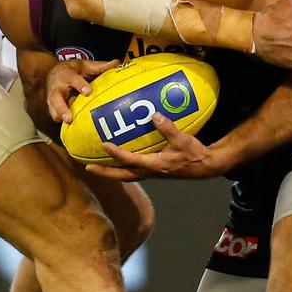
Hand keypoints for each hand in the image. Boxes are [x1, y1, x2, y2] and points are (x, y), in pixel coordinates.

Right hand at [47, 58, 118, 122]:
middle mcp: (57, 87)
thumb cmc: (72, 70)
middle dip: (62, 108)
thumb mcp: (85, 65)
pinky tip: (71, 126)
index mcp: (66, 75)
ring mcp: (53, 98)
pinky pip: (55, 115)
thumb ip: (99, 67)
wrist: (54, 73)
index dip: (79, 85)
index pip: (72, 79)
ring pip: (53, 109)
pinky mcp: (53, 107)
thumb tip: (117, 63)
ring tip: (68, 124)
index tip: (88, 92)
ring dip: (60, 116)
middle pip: (56, 98)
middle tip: (69, 117)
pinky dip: (61, 120)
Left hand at [86, 113, 218, 181]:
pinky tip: (117, 161)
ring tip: (96, 166)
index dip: (116, 153)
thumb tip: (154, 115)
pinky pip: (132, 172)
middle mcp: (150, 172)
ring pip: (125, 175)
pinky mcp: (153, 172)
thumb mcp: (184, 140)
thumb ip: (169, 128)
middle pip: (121, 175)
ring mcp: (151, 173)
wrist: (205, 167)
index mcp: (155, 164)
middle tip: (87, 168)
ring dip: (110, 172)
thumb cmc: (194, 154)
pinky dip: (122, 168)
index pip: (131, 160)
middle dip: (104, 173)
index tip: (104, 144)